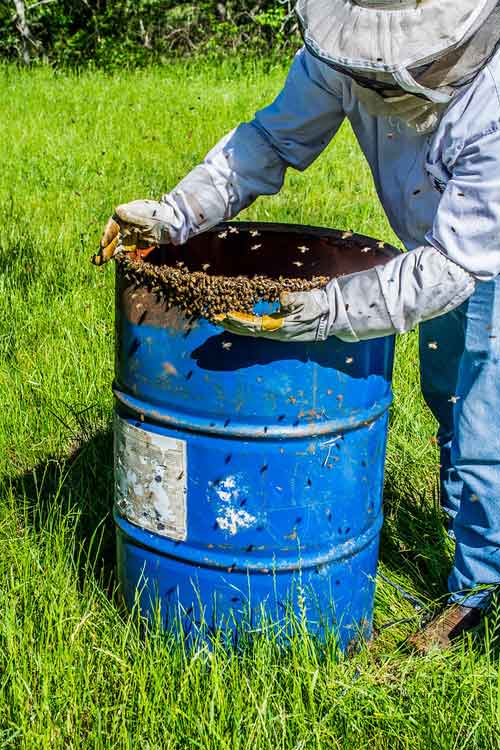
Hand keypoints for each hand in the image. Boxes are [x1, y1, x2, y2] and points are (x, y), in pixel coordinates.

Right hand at [92, 199, 175, 264]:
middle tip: (101, 258)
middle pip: (112, 236)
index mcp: (125, 213)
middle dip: (106, 247)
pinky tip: (105, 261)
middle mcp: (123, 223)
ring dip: (106, 253)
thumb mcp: (149, 213)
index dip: (108, 234)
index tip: (104, 243)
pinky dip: (114, 255)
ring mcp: (127, 234)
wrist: (174, 223)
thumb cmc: (162, 214)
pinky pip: (121, 249)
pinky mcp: (132, 243)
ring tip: (97, 262)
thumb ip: (134, 215)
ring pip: (114, 244)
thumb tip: (118, 211)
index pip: (113, 224)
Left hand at [215, 288, 329, 341]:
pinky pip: (257, 330)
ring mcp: (276, 333)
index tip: (226, 316)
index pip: (254, 325)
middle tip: (215, 319)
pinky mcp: (278, 330)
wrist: (329, 317)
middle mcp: (276, 333)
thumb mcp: (306, 301)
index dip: (239, 321)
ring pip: (251, 332)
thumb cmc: (317, 307)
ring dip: (235, 327)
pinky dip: (245, 326)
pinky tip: (238, 322)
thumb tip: (282, 297)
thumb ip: (294, 299)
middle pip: (248, 331)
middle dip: (231, 326)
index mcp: (280, 327)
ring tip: (221, 321)